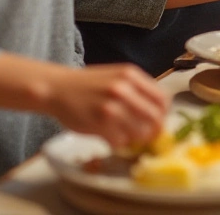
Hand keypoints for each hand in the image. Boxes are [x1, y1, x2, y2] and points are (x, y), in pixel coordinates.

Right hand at [44, 64, 169, 148]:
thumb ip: (136, 90)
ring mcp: (112, 106)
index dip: (163, 114)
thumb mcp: (116, 77)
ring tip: (124, 135)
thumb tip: (158, 113)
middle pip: (155, 118)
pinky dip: (118, 143)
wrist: (56, 88)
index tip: (158, 121)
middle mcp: (124, 89)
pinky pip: (120, 141)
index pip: (162, 99)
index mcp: (131, 75)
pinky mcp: (100, 122)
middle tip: (145, 136)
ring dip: (134, 139)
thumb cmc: (87, 85)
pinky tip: (110, 137)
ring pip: (139, 132)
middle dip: (153, 130)